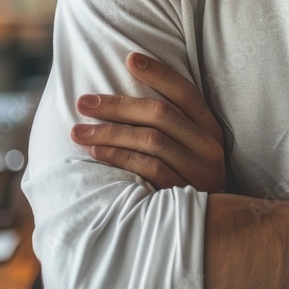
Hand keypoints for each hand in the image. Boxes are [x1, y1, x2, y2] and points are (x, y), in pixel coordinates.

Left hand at [71, 52, 225, 191]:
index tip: (129, 58)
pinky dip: (118, 158)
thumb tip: (129, 89)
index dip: (158, 73)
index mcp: (210, 127)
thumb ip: (170, 124)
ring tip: (79, 130)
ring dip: (110, 133)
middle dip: (117, 106)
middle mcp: (208, 146)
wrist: (203, 230)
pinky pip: (147, 169)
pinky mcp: (183, 195)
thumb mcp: (189, 148)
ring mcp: (198, 172)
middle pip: (161, 115)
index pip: (185, 92)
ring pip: (151, 141)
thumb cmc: (185, 178)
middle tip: (83, 102)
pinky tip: (95, 152)